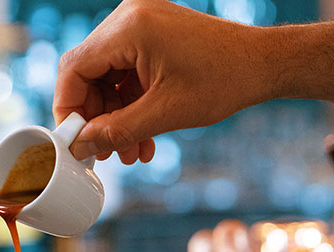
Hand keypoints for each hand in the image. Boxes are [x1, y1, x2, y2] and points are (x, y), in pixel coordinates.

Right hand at [53, 0, 287, 163]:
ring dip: (116, 116)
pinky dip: (131, 103)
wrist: (264, 64)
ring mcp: (141, 23)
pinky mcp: (152, 34)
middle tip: (105, 152)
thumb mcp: (164, 114)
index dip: (69, 109)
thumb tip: (81, 147)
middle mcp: (130, 17)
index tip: (74, 140)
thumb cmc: (224, 81)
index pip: (74, 69)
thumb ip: (116, 131)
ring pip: (107, 76)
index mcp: (129, 28)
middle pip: (89, 72)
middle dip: (97, 118)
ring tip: (131, 151)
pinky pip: (126, 71)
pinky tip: (143, 136)